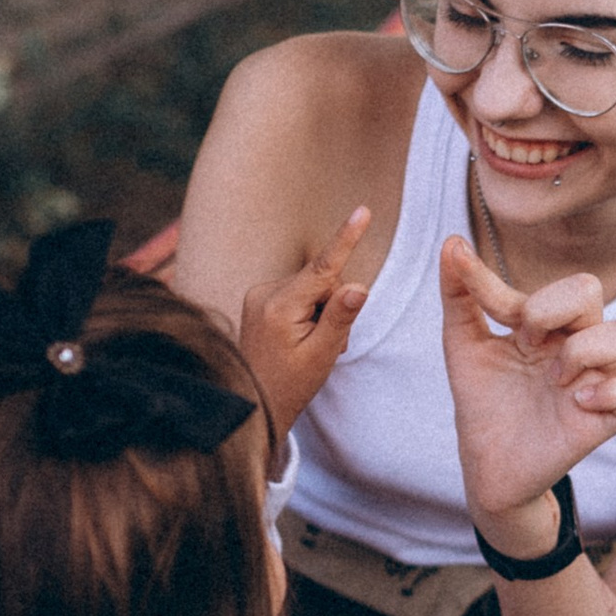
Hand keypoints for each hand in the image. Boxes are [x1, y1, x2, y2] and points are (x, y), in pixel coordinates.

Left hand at [239, 206, 371, 442]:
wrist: (253, 403)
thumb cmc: (289, 386)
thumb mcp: (321, 355)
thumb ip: (340, 317)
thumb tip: (358, 287)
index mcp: (279, 307)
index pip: (322, 268)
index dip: (346, 239)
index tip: (363, 211)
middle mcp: (263, 294)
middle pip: (321, 281)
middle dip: (333, 307)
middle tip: (329, 344)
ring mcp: (258, 295)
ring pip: (311, 288)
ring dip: (321, 312)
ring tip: (310, 345)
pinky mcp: (258, 299)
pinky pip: (297, 294)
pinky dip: (307, 312)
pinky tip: (299, 338)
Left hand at [439, 239, 615, 539]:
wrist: (486, 465)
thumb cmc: (483, 402)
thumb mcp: (463, 345)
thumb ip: (460, 294)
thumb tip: (452, 242)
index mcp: (548, 324)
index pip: (545, 282)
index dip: (504, 291)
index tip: (490, 315)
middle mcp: (577, 345)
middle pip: (589, 289)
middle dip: (551, 309)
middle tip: (525, 346)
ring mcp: (596, 380)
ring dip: (582, 349)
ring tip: (553, 379)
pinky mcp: (606, 420)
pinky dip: (610, 394)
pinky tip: (577, 402)